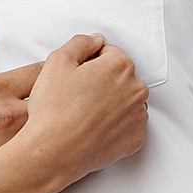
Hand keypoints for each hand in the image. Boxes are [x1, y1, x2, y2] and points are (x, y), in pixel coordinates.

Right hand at [0, 23, 43, 192]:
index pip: (39, 70)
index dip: (52, 70)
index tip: (56, 71)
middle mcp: (10, 116)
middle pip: (55, 98)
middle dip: (60, 95)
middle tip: (62, 96)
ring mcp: (15, 145)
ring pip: (53, 127)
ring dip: (55, 122)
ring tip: (57, 124)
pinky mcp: (14, 169)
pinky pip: (42, 154)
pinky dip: (47, 148)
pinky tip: (44, 150)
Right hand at [12, 34, 146, 189]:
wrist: (55, 152)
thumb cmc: (54, 109)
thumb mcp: (56, 61)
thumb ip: (80, 43)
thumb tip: (95, 40)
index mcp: (120, 66)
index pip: (109, 53)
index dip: (89, 63)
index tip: (75, 77)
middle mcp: (136, 89)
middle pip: (120, 77)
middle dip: (102, 82)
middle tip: (76, 96)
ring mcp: (138, 116)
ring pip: (125, 101)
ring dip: (110, 103)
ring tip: (83, 114)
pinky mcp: (135, 139)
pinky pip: (127, 125)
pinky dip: (113, 126)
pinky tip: (93, 128)